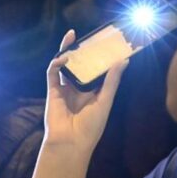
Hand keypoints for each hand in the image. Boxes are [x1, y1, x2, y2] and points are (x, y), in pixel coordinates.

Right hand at [42, 31, 127, 154]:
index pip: (96, 68)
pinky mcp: (53, 91)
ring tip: (72, 36)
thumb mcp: (105, 101)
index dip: (100, 56)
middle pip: (80, 64)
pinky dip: (56, 64)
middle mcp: (79, 88)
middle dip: (82, 49)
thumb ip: (112, 81)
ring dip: (67, 50)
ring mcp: (65, 89)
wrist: (71, 143)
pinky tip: (63, 57)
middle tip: (87, 34)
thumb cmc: (91, 126)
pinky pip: (52, 74)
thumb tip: (124, 61)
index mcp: (93, 91)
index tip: (106, 42)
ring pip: (65, 65)